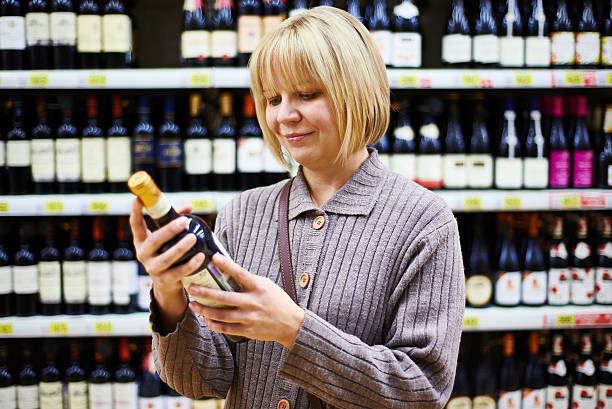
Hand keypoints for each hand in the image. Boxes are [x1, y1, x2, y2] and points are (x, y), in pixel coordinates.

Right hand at [129, 198, 204, 297]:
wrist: (167, 283)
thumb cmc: (167, 252)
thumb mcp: (168, 237)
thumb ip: (176, 219)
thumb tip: (188, 206)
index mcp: (142, 241)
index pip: (136, 225)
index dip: (135, 212)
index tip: (138, 199)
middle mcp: (143, 254)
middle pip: (154, 241)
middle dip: (169, 231)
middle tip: (183, 221)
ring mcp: (153, 269)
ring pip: (165, 258)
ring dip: (180, 248)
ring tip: (193, 238)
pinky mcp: (164, 280)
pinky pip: (178, 273)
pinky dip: (189, 265)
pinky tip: (200, 257)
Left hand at [186, 254, 305, 349]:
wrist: (291, 324)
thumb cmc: (276, 301)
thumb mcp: (266, 285)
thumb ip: (249, 280)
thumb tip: (227, 271)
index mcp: (259, 287)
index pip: (240, 273)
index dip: (226, 265)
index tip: (213, 257)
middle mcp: (253, 302)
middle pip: (224, 297)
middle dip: (205, 293)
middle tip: (191, 288)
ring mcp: (249, 318)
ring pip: (221, 315)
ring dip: (204, 309)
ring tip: (193, 304)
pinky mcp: (247, 330)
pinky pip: (225, 328)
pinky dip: (213, 323)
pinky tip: (205, 318)